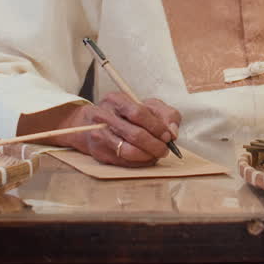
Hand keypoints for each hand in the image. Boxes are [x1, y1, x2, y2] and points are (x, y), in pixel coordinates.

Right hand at [44, 92, 181, 165]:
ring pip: (129, 151)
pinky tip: (147, 159)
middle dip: (155, 145)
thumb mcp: (146, 105)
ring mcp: (99, 136)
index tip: (168, 135)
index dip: (156, 126)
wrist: (90, 124)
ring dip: (148, 156)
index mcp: (116, 100)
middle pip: (135, 134)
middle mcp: (104, 117)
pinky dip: (140, 163)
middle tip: (165, 149)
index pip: (138, 113)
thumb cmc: (124, 114)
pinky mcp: (99, 153)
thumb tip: (173, 132)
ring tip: (157, 155)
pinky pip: (124, 162)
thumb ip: (164, 114)